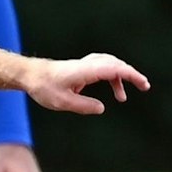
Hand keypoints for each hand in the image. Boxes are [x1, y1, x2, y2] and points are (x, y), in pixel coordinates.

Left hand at [24, 53, 149, 114]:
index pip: (115, 69)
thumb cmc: (43, 87)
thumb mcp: (62, 102)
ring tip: (122, 97)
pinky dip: (110, 76)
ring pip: (109, 65)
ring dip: (119, 78)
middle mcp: (87, 65)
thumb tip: (101, 108)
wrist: (28, 75)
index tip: (143, 84)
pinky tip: (108, 89)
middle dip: (131, 75)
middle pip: (116, 64)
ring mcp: (83, 65)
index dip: (131, 75)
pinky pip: (101, 68)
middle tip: (143, 87)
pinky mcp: (80, 68)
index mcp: (86, 71)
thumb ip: (84, 106)